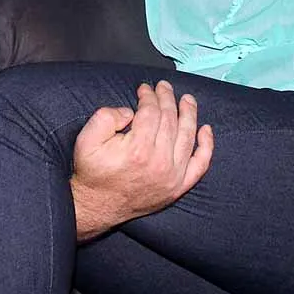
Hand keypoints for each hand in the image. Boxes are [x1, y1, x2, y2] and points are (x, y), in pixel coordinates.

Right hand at [70, 80, 213, 240]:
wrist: (96, 207)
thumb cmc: (92, 172)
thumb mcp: (87, 139)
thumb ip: (106, 117)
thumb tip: (130, 112)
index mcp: (137, 149)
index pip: (151, 112)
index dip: (149, 96)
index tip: (145, 88)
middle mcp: (159, 162)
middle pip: (170, 120)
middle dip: (167, 99)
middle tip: (164, 87)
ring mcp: (172, 176)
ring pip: (187, 136)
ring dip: (189, 114)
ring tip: (187, 99)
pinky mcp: (178, 187)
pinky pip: (200, 165)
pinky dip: (206, 146)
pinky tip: (205, 129)